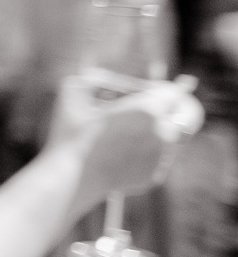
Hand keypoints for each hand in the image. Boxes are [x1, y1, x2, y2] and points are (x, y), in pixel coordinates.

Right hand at [52, 72, 202, 198]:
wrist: (70, 178)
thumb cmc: (69, 131)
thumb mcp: (73, 90)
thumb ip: (97, 79)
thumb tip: (113, 83)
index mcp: (147, 109)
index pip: (175, 92)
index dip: (173, 87)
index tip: (176, 84)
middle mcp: (163, 133)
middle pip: (188, 116)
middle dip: (179, 109)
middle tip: (164, 108)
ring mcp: (160, 157)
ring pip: (172, 139)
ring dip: (158, 132)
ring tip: (128, 134)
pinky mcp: (154, 176)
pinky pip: (156, 158)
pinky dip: (144, 153)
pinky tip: (121, 153)